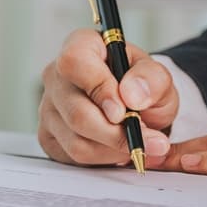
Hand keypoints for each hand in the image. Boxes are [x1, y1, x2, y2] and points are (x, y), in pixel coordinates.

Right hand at [38, 29, 178, 166]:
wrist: (135, 108)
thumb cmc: (140, 86)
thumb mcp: (158, 78)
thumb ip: (153, 80)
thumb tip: (132, 95)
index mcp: (80, 46)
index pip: (74, 62)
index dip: (99, 88)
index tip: (123, 111)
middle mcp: (55, 75)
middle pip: (76, 112)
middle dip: (116, 134)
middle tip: (149, 141)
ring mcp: (47, 107)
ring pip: (76, 141)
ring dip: (114, 150)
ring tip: (136, 143)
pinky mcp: (47, 135)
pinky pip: (73, 156)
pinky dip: (103, 159)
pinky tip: (117, 149)